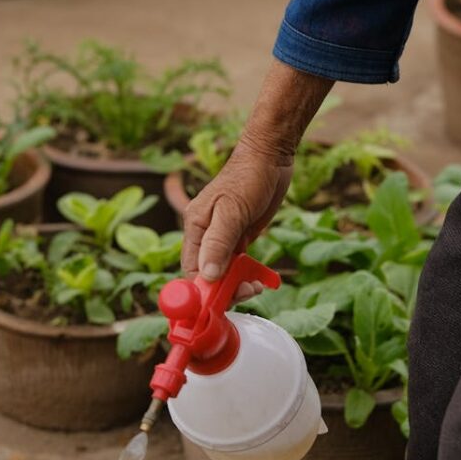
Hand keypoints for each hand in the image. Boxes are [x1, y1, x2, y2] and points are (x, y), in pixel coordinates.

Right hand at [182, 142, 292, 284]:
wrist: (270, 157)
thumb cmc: (248, 177)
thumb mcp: (232, 210)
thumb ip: (219, 243)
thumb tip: (208, 276)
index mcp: (195, 226)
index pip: (190, 269)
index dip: (202, 290)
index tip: (220, 302)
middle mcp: (205, 234)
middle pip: (206, 275)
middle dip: (224, 290)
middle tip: (247, 292)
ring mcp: (223, 237)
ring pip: (223, 273)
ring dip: (238, 285)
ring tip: (257, 286)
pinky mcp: (239, 237)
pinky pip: (238, 264)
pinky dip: (247, 275)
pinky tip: (262, 279)